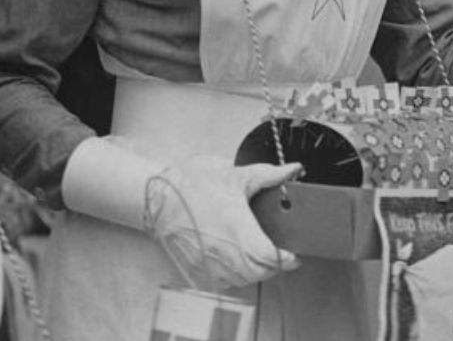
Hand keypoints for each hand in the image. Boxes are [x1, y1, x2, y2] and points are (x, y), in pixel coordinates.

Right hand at [143, 155, 303, 290]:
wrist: (158, 198)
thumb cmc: (193, 185)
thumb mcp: (236, 175)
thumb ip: (269, 175)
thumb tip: (294, 169)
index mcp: (236, 230)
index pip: (269, 258)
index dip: (286, 259)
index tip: (293, 254)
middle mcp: (223, 253)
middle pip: (259, 273)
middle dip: (273, 264)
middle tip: (279, 252)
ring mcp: (208, 265)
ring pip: (243, 280)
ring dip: (255, 271)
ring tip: (258, 254)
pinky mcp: (197, 271)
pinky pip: (224, 282)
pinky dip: (236, 275)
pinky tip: (236, 258)